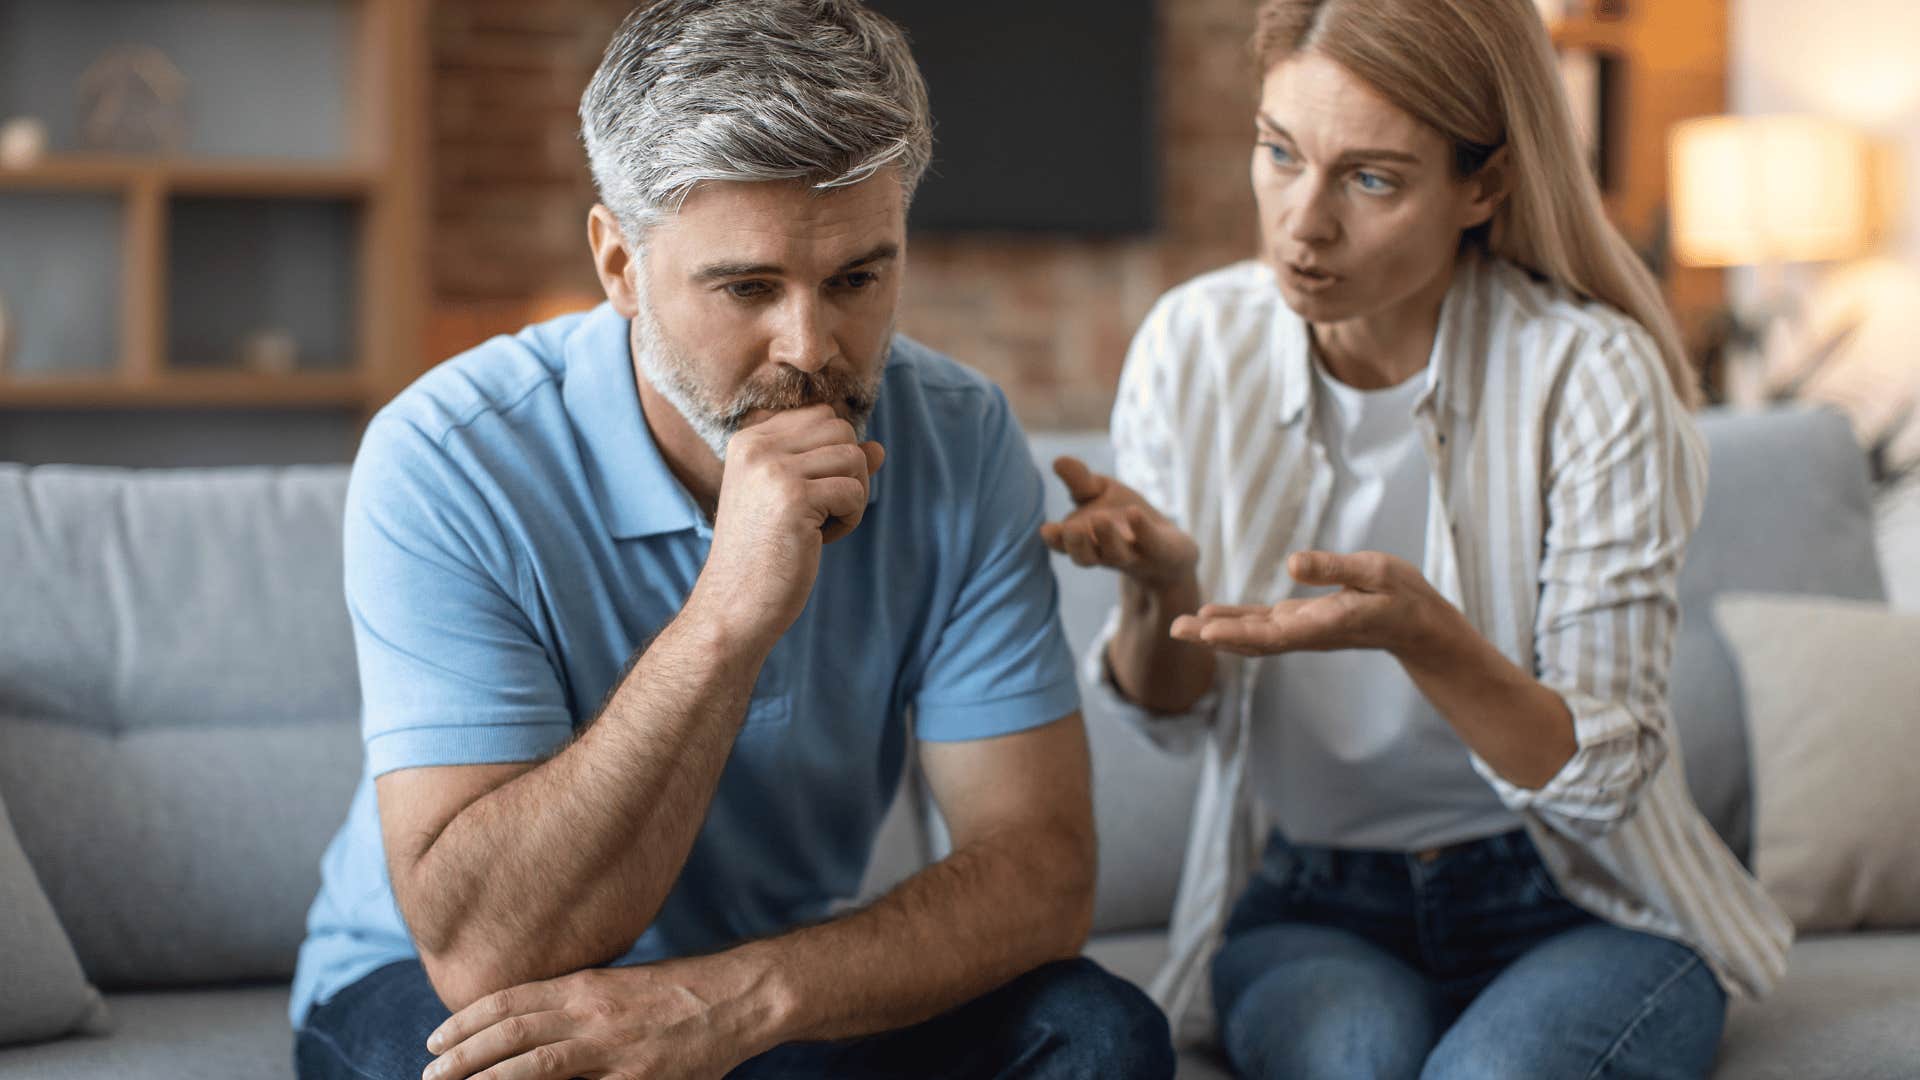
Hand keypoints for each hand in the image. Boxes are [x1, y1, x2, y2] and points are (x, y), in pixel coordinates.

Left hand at [421, 961, 769, 1079]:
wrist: (740, 997)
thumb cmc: (679, 992)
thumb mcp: (619, 986)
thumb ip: (575, 1003)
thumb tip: (526, 1025)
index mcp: (587, 986)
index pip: (510, 1002)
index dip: (466, 1021)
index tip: (434, 1040)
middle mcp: (593, 1014)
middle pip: (510, 1034)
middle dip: (461, 1057)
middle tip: (428, 1075)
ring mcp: (614, 1051)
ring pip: (534, 1067)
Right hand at [690, 405, 884, 648]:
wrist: (734, 605)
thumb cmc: (766, 554)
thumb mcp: (796, 499)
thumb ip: (832, 467)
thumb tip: (879, 448)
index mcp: (749, 439)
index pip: (821, 416)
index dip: (832, 456)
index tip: (809, 495)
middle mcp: (757, 446)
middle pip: (841, 430)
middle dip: (848, 472)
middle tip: (822, 512)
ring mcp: (773, 469)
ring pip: (854, 457)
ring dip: (852, 497)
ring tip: (820, 527)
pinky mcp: (794, 497)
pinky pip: (854, 491)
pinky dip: (850, 520)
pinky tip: (819, 541)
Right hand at [1038, 456, 1197, 591]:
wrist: (1170, 549)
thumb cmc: (1125, 520)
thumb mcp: (1101, 493)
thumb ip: (1080, 482)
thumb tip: (1058, 460)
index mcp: (1086, 540)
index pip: (1065, 545)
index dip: (1056, 540)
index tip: (1047, 530)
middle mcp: (1106, 552)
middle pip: (1086, 557)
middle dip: (1077, 544)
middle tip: (1071, 528)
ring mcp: (1134, 554)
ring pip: (1116, 554)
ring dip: (1107, 537)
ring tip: (1099, 518)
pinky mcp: (1161, 550)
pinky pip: (1150, 542)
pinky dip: (1141, 528)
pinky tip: (1133, 512)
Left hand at [1169, 551, 1448, 657]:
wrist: (1417, 625)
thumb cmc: (1402, 595)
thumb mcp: (1376, 572)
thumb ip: (1335, 569)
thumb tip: (1292, 563)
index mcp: (1327, 623)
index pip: (1277, 632)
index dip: (1240, 633)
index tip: (1207, 631)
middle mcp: (1308, 632)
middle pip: (1254, 640)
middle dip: (1214, 636)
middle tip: (1175, 629)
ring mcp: (1303, 631)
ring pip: (1253, 637)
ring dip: (1216, 633)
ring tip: (1179, 626)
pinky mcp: (1302, 624)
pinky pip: (1261, 628)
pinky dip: (1233, 625)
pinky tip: (1209, 619)